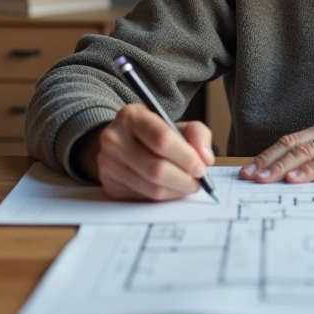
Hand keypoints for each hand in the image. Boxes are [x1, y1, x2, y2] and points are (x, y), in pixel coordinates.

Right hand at [83, 103, 214, 200]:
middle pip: (156, 168)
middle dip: (184, 179)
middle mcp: (114, 139)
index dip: (186, 157)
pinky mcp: (110, 185)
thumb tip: (206, 159)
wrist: (120, 142)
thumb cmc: (152, 133)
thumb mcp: (175, 123)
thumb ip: (197, 134)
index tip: (201, 168)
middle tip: (198, 182)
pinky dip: (164, 197)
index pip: (162, 139)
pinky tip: (171, 189)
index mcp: (131, 116)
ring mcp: (108, 164)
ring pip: (151, 188)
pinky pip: (144, 197)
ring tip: (188, 185)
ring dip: (176, 191)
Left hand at [239, 112, 313, 183]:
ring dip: (279, 168)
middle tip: (247, 177)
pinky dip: (309, 171)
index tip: (250, 168)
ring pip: (304, 152)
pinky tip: (295, 179)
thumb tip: (305, 173)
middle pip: (291, 145)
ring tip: (262, 179)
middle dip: (266, 162)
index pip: (291, 139)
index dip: (268, 154)